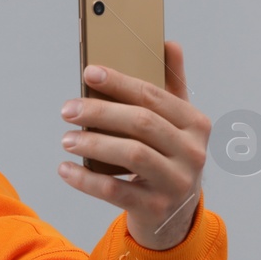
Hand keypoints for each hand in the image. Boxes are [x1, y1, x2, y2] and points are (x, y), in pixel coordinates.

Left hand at [57, 40, 208, 250]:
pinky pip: (115, 191)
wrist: (174, 216)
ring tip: (66, 139)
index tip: (89, 72)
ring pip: (132, 155)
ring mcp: (175, 182)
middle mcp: (192, 152)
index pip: (154, 96)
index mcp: (196, 124)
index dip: (120, 82)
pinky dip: (86, 180)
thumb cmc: (169, 158)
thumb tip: (169, 44)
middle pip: (142, 123)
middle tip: (67, 109)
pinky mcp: (154, 208)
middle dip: (100, 112)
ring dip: (93, 144)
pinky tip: (65, 169)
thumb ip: (172, 85)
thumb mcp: (177, 124)